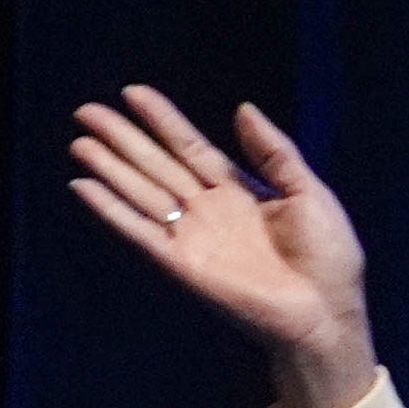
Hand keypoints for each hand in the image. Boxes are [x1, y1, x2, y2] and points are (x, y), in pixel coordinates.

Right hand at [67, 85, 377, 407]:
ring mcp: (194, 239)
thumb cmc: (329, 260)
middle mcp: (209, 212)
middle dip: (123, 139)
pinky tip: (85, 188)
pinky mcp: (184, 266)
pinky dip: (112, 212)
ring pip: (142, 194)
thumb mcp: (308, 192)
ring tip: (79, 142)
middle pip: (157, 166)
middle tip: (86, 111)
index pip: (189, 148)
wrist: (327, 314)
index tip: (133, 93)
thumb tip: (243, 108)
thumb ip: (274, 151)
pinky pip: (141, 233)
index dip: (162, 121)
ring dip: (110, 169)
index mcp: (238, 192)